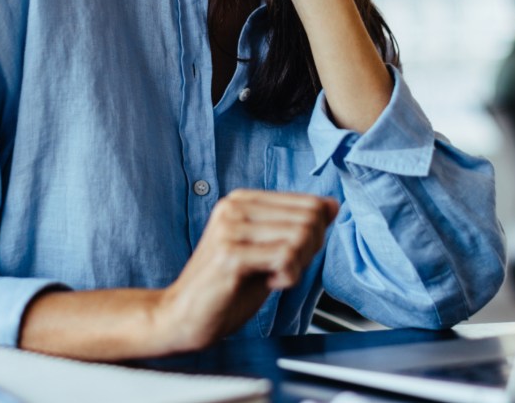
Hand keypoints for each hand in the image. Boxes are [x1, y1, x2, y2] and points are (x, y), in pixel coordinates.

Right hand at [154, 189, 338, 351]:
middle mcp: (234, 207)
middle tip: (286, 269)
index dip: (316, 234)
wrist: (182, 316)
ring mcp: (231, 228)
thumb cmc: (227, 288)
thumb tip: (332, 205)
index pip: (308, 202)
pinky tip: (268, 282)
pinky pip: (285, 257)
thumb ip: (297, 227)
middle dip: (310, 250)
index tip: (295, 255)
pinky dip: (288, 276)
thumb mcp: (268, 250)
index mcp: (242, 200)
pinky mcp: (230, 254)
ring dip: (298, 264)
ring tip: (275, 275)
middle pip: (309, 218)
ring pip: (300, 236)